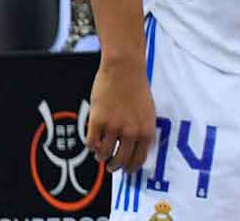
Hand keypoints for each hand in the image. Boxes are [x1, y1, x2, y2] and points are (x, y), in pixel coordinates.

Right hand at [86, 57, 155, 172]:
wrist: (124, 69)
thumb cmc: (137, 88)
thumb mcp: (148, 112)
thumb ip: (143, 131)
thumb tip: (136, 149)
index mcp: (146, 130)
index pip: (139, 159)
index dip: (131, 168)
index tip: (126, 170)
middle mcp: (131, 132)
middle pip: (121, 161)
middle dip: (115, 166)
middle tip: (112, 166)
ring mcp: (114, 127)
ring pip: (104, 154)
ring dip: (102, 156)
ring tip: (101, 153)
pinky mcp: (97, 121)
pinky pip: (91, 143)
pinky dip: (91, 146)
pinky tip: (94, 142)